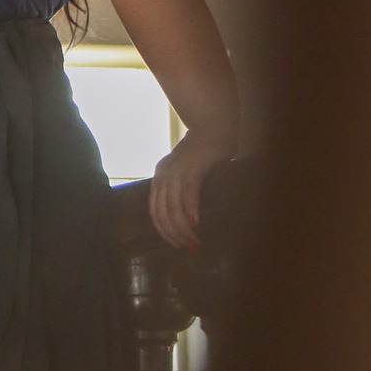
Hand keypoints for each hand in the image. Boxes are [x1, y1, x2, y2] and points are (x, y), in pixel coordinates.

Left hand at [149, 133, 228, 248]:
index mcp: (161, 175)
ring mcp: (176, 169)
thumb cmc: (207, 149)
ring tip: (193, 241)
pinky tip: (195, 223)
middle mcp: (164, 173)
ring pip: (172, 205)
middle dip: (172, 233)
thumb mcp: (189, 169)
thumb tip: (189, 214)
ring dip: (181, 227)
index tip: (174, 244)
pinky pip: (188, 191)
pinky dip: (190, 208)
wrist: (216, 123)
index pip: (155, 209)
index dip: (163, 229)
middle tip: (187, 247)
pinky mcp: (192, 165)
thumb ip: (184, 187)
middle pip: (161, 211)